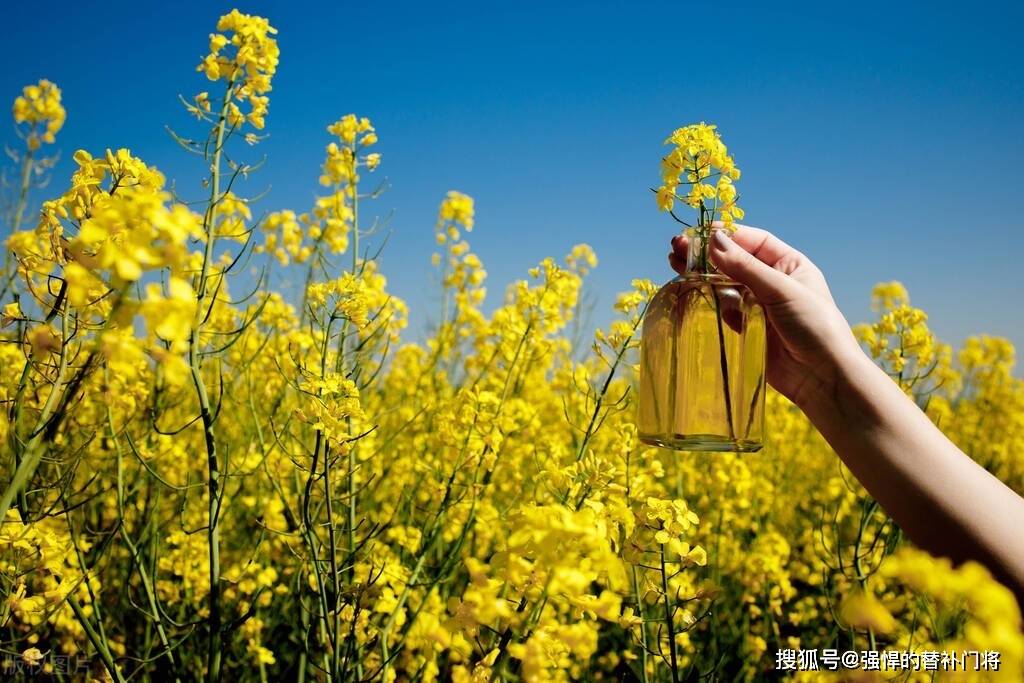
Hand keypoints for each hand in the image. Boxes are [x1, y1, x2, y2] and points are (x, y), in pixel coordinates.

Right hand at [670, 224, 860, 406]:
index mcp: (789, 265)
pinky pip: (723, 308)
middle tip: (677, 247)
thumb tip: (712, 240)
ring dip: (701, 274)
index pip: (753, 241)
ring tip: (674, 264)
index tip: (698, 233)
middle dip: (706, 253)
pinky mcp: (747, 328)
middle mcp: (773, 281)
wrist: (823, 378)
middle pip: (734, 261)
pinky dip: (707, 299)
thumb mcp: (781, 290)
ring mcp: (759, 305)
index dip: (726, 235)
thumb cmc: (814, 326)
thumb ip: (745, 267)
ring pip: (724, 284)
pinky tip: (689, 289)